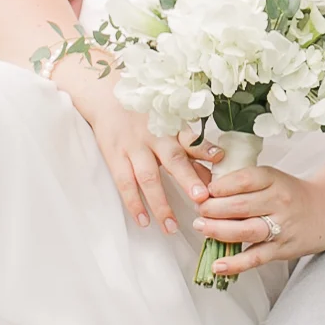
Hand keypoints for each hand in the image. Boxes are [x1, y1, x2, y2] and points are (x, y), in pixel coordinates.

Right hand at [53, 60, 209, 231]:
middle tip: (201, 199)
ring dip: (160, 203)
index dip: (204, 149)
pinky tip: (142, 220)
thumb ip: (191, 146)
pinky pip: (124, 182)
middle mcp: (154, 136)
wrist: (106, 97)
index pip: (191, 138)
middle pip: (173, 158)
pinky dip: (133, 202)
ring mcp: (133, 147)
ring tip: (171, 227)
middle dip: (188, 179)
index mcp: (172, 126)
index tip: (219, 159)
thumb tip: (216, 165)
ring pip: (148, 177)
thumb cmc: (145, 116)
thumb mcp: (169, 124)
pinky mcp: (115, 156)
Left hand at [191, 161, 324, 279]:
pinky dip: (235, 264)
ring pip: (245, 231)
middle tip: (198, 210)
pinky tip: (218, 265)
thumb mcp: (272, 179)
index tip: (205, 190)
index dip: (220, 186)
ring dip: (219, 230)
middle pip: (240, 206)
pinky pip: (255, 258)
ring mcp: (281, 227)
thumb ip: (244, 183)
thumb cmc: (292, 194)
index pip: (244, 180)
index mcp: (274, 180)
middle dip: (213, 209)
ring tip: (202, 228)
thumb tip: (206, 190)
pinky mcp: (281, 249)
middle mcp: (279, 202)